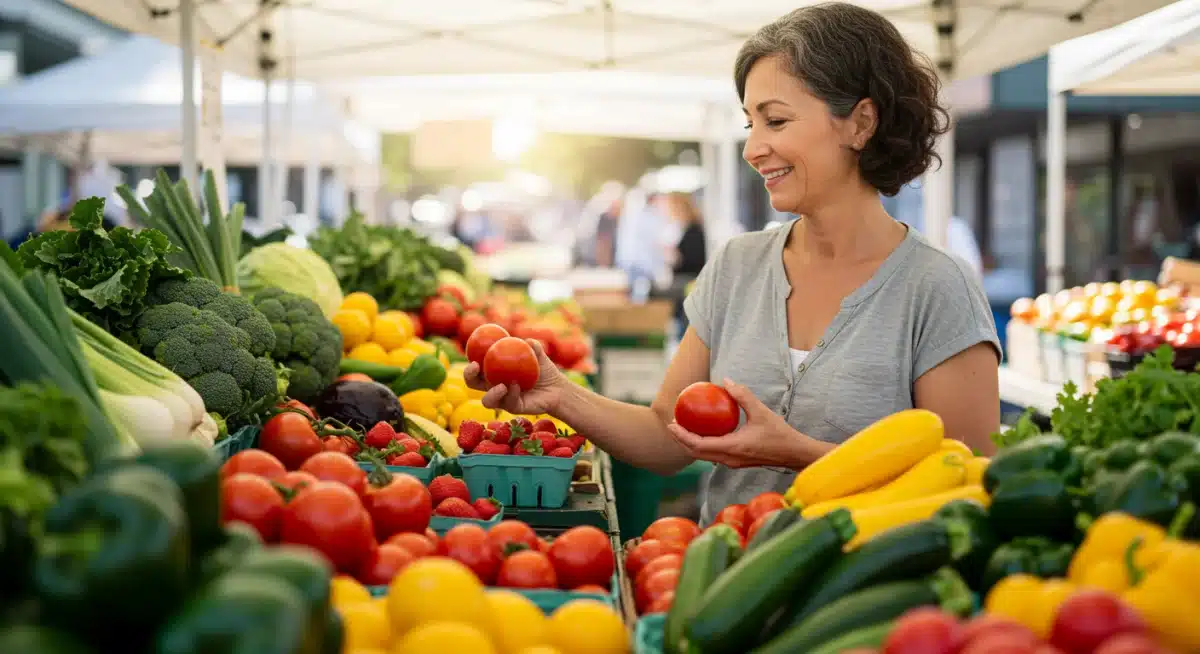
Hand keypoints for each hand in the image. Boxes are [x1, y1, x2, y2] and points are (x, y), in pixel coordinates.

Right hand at [463, 339, 568, 415]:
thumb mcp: (539, 355)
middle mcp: (494, 387)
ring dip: (490, 393)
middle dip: (469, 376)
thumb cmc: (544, 369)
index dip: (469, 358)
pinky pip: (509, 403)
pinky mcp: (513, 408)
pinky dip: (512, 393)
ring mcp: (502, 399)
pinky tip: (517, 386)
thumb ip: (534, 347)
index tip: (472, 352)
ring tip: (500, 385)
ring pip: (487, 401)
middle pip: (473, 383)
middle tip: (475, 366)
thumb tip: (528, 341)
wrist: (557, 389)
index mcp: (494, 372)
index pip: (476, 367)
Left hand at [666, 378, 819, 469]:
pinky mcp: (737, 461)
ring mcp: (732, 462)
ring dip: (690, 444)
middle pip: (696, 454)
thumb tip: (726, 380)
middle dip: (681, 441)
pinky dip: (703, 445)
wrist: (794, 454)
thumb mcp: (761, 411)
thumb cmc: (780, 434)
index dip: (682, 436)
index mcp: (732, 448)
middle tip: (672, 425)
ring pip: (704, 456)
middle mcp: (729, 459)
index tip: (671, 425)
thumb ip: (742, 395)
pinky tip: (703, 432)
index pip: (699, 445)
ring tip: (682, 429)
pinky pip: (714, 454)